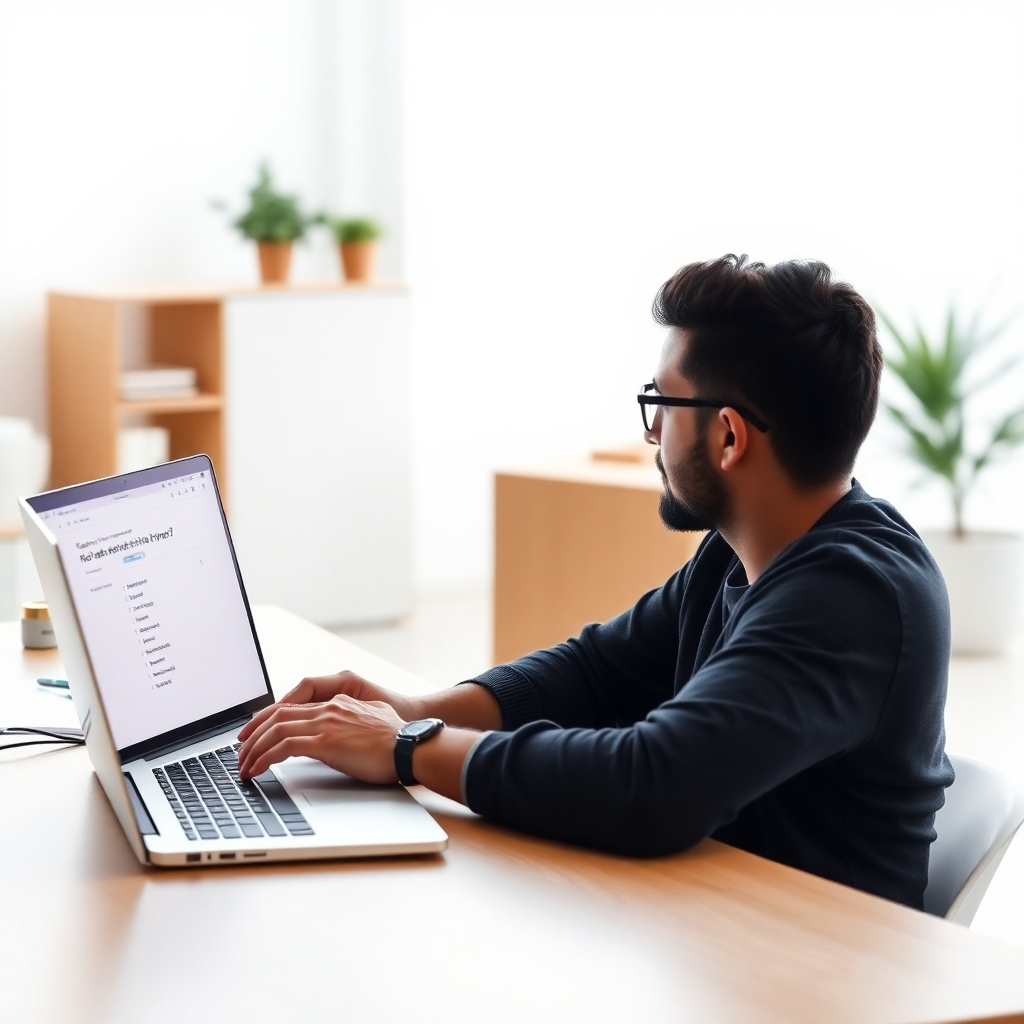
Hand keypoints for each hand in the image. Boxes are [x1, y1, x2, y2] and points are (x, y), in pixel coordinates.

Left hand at [236, 694, 404, 783]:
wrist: (411, 746)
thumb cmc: (399, 740)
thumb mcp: (374, 720)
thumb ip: (356, 719)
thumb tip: (349, 730)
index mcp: (337, 703)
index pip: (291, 706)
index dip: (267, 719)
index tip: (253, 734)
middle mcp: (328, 709)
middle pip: (277, 715)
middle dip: (253, 735)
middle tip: (240, 753)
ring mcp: (326, 723)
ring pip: (276, 730)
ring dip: (254, 749)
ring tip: (244, 767)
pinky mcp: (326, 742)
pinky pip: (284, 747)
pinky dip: (265, 758)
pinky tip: (257, 770)